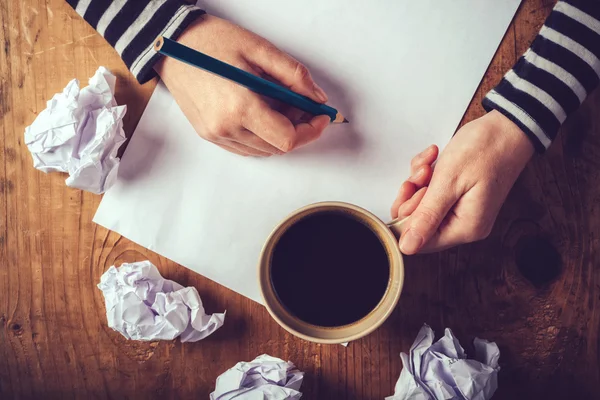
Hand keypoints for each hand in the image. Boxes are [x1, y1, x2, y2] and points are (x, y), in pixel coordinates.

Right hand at [155, 15, 329, 156]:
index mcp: (241, 106)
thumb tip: (317, 98)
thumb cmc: (211, 42)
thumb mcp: (259, 49)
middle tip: (302, 105)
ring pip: (262, 150)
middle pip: (277, 147)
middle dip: (297, 130)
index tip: (321, 117)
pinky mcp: (208, 134)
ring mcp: (215, 134)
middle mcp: (226, 127)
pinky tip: (262, 113)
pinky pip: (245, 147)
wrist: (172, 44)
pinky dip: (261, 136)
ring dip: (279, 133)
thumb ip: (293, 76)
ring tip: (280, 105)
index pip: (287, 139)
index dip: (310, 131)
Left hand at [391, 110, 534, 253]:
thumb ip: (427, 216)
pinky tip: (434, 159)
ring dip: (419, 182)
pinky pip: (432, 192)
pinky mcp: (460, 196)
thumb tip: (408, 247)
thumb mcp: (448, 182)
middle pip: (420, 224)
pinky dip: (427, 175)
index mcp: (465, 227)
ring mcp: (463, 210)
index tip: (409, 192)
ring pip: (423, 205)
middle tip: (422, 174)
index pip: (421, 242)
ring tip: (430, 164)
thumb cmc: (485, 149)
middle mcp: (465, 224)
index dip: (406, 219)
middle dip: (413, 196)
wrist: (508, 126)